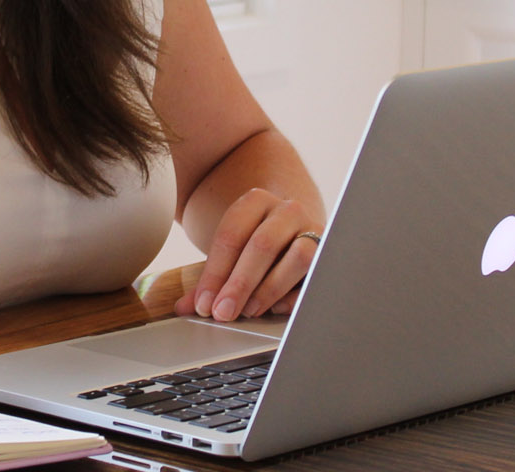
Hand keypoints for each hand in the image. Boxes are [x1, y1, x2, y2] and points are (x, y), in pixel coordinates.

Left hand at [178, 188, 320, 322]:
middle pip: (262, 245)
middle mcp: (288, 210)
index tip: (203, 304)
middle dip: (240, 284)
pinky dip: (297, 295)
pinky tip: (276, 308)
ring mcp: (313, 229)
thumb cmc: (256, 245)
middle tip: (223, 312)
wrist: (295, 229)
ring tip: (249, 310)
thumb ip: (209, 278)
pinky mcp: (331, 254)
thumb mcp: (231, 252)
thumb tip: (183, 308)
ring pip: (298, 256)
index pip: (231, 236)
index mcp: (256, 201)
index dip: (215, 273)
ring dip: (270, 287)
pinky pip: (318, 275)